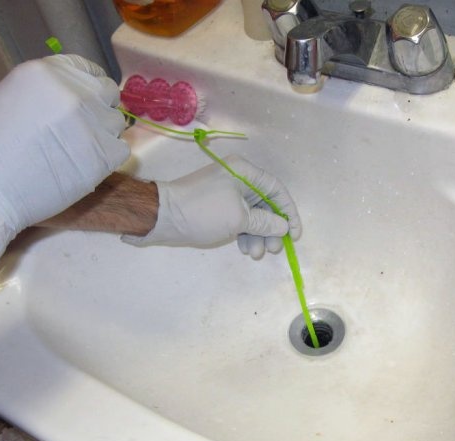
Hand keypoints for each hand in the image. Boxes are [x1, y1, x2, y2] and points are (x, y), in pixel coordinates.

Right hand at [0, 55, 128, 269]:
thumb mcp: (8, 98)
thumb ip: (45, 92)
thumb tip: (69, 96)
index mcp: (46, 74)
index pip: (87, 69)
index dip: (90, 85)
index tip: (89, 97)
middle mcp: (74, 93)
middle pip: (108, 92)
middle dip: (99, 107)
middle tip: (84, 128)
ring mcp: (92, 123)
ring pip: (115, 121)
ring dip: (103, 133)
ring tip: (78, 150)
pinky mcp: (104, 154)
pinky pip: (121, 149)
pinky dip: (108, 157)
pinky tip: (87, 164)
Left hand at [122, 155, 301, 258]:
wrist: (161, 217)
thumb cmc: (203, 212)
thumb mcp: (239, 218)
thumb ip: (265, 222)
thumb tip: (283, 226)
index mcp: (244, 172)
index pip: (276, 190)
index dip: (288, 212)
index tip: (293, 234)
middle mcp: (238, 179)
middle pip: (265, 204)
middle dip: (271, 228)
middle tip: (273, 249)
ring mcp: (227, 193)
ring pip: (252, 215)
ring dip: (258, 235)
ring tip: (255, 253)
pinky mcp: (217, 207)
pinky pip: (239, 219)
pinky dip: (245, 233)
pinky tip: (245, 248)